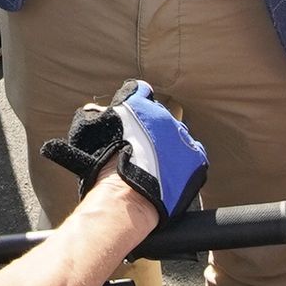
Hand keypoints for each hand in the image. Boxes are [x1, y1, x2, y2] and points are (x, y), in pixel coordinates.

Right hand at [97, 81, 206, 215]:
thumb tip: (95, 109)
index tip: (133, 118)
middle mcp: (163, 115)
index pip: (141, 93)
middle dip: (152, 129)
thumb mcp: (90, 130)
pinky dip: (186, 162)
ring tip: (156, 164)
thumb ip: (96, 113)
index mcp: (138, 104)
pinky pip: (194, 154)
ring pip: (177, 135)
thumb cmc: (105, 163)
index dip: (136, 106)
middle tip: (141, 147)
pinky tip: (172, 172)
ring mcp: (181, 136)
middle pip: (161, 117)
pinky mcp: (196, 158)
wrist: (126, 192)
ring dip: (169, 146)